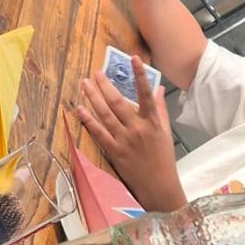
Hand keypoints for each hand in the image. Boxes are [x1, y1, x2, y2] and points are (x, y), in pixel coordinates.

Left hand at [78, 65, 183, 211]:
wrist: (158, 185)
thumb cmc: (163, 158)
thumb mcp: (165, 131)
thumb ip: (160, 108)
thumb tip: (158, 88)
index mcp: (152, 122)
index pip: (146, 94)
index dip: (140, 75)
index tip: (133, 59)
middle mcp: (137, 129)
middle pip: (118, 103)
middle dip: (105, 86)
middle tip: (96, 72)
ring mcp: (124, 141)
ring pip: (105, 115)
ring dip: (93, 98)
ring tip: (84, 84)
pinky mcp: (114, 152)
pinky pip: (98, 133)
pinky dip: (88, 120)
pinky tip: (80, 109)